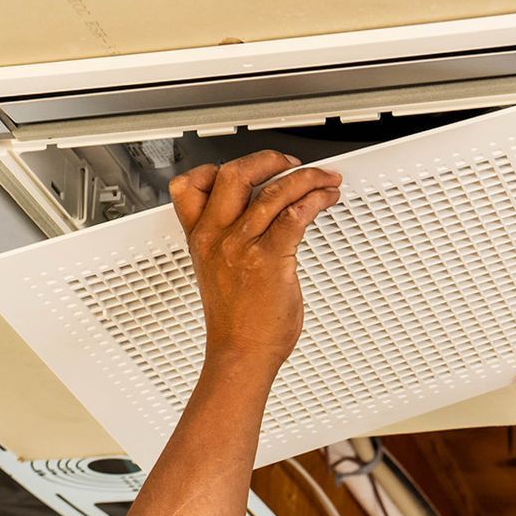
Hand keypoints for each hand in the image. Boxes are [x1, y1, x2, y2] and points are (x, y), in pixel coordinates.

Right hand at [168, 152, 341, 371]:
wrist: (241, 355)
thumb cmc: (236, 324)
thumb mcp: (216, 274)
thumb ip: (229, 243)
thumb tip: (260, 220)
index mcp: (200, 239)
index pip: (190, 186)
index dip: (214, 168)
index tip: (244, 168)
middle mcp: (217, 237)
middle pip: (234, 174)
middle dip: (268, 160)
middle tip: (290, 164)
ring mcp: (242, 247)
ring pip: (274, 190)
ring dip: (306, 178)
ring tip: (324, 180)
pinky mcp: (269, 259)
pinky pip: (295, 215)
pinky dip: (316, 199)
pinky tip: (325, 199)